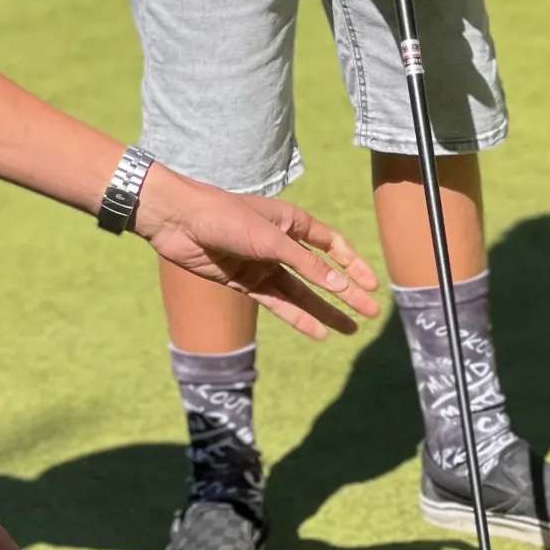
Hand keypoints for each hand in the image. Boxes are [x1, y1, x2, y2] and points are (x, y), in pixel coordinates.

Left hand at [133, 166, 379, 339]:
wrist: (177, 221)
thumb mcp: (271, 240)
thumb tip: (341, 287)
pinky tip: (317, 333)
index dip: (352, 264)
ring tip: (350, 329)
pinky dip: (296, 318)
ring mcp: (261, 264)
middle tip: (370, 313)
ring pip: (300, 293)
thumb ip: (306, 265)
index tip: (371, 285)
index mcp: (290, 221)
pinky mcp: (243, 282)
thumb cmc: (225, 217)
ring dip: (324, 311)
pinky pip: (276, 303)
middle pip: (320, 273)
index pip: (331, 245)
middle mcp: (279, 243)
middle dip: (345, 293)